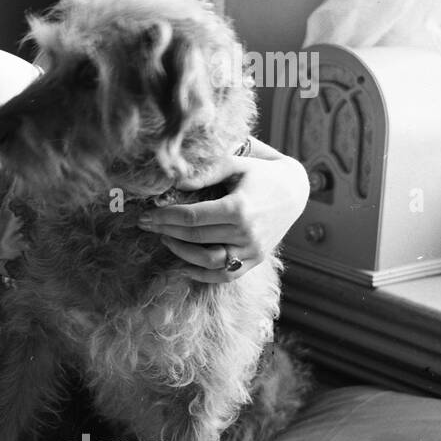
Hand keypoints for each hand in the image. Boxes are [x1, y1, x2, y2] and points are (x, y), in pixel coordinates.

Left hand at [137, 147, 308, 282]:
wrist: (295, 190)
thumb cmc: (260, 173)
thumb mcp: (235, 164)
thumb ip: (204, 173)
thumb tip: (172, 183)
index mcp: (239, 208)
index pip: (191, 217)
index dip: (164, 217)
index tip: (145, 214)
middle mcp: (247, 233)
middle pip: (195, 237)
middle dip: (166, 231)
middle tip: (146, 224)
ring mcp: (253, 250)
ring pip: (208, 261)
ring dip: (181, 252)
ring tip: (165, 238)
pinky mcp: (256, 260)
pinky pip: (225, 276)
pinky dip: (202, 275)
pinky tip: (182, 265)